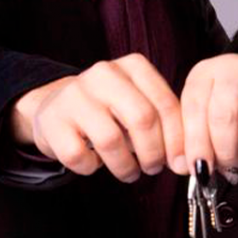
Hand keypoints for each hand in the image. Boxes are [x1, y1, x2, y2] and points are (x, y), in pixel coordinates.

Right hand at [11, 54, 187, 181]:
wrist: (54, 106)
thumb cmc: (107, 111)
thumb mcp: (137, 104)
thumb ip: (163, 125)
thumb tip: (184, 162)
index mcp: (132, 66)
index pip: (165, 104)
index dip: (177, 139)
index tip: (179, 163)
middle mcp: (103, 73)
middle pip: (142, 119)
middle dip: (153, 153)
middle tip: (153, 168)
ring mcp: (74, 95)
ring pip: (110, 139)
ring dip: (125, 166)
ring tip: (129, 172)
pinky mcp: (53, 121)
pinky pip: (80, 155)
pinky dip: (92, 167)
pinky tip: (95, 163)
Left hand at [180, 53, 237, 182]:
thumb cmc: (232, 96)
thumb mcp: (203, 103)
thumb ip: (188, 134)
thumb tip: (182, 166)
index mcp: (209, 72)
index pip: (195, 109)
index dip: (194, 144)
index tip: (196, 168)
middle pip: (224, 120)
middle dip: (220, 153)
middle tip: (220, 167)